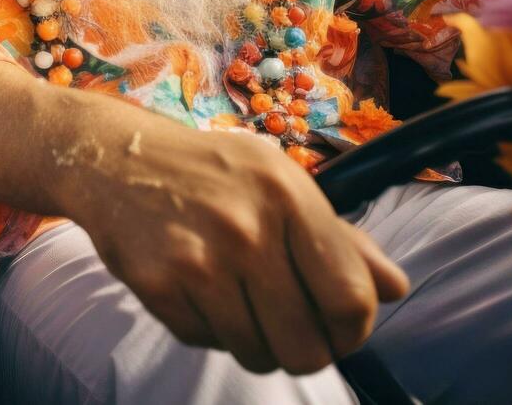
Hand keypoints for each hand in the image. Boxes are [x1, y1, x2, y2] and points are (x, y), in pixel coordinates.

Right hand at [65, 120, 408, 374]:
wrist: (115, 157)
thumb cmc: (208, 170)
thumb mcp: (278, 181)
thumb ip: (339, 237)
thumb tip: (396, 288)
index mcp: (287, 196)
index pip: (350, 299)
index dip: (354, 329)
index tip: (339, 327)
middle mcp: (246, 229)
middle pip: (307, 348)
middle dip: (306, 351)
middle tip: (292, 330)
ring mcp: (199, 260)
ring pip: (257, 355)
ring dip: (256, 343)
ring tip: (241, 305)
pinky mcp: (158, 285)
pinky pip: (206, 342)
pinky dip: (209, 330)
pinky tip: (199, 291)